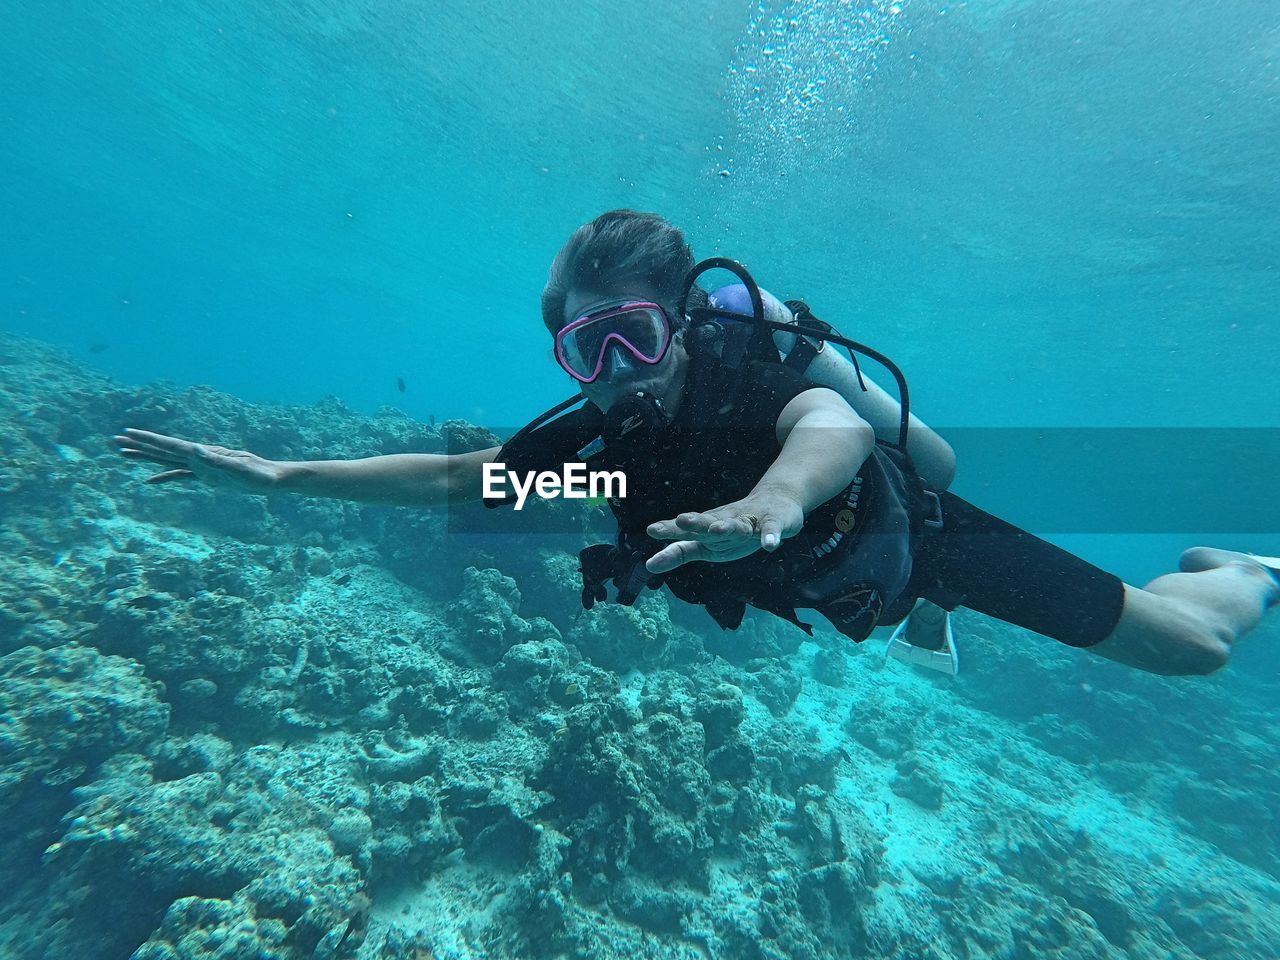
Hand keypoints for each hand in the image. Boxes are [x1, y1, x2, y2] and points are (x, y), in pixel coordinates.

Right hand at [114, 428, 281, 489]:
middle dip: (139, 445)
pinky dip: (164, 477)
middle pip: (163, 450)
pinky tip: (150, 481)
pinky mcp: (207, 477)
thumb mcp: (239, 469)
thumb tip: (195, 449)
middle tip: (115, 440)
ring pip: (167, 461)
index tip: (127, 432)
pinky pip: (179, 477)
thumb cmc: (260, 475)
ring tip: (125, 453)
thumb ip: (217, 461)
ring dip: (146, 457)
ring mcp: (202, 467)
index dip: (148, 439)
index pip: (170, 445)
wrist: (273, 479)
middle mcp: (200, 457)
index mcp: (204, 454)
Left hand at [644, 487, 804, 573]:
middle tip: (682, 520)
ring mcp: (750, 521)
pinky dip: (770, 536)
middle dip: (696, 522)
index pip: (686, 530)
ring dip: (727, 527)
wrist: (777, 502)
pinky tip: (769, 545)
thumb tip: (649, 565)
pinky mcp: (773, 522)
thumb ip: (680, 552)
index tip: (652, 530)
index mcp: (709, 527)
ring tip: (717, 529)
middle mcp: (726, 521)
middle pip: (708, 522)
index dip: (670, 530)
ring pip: (737, 525)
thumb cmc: (734, 527)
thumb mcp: (706, 544)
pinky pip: (771, 529)